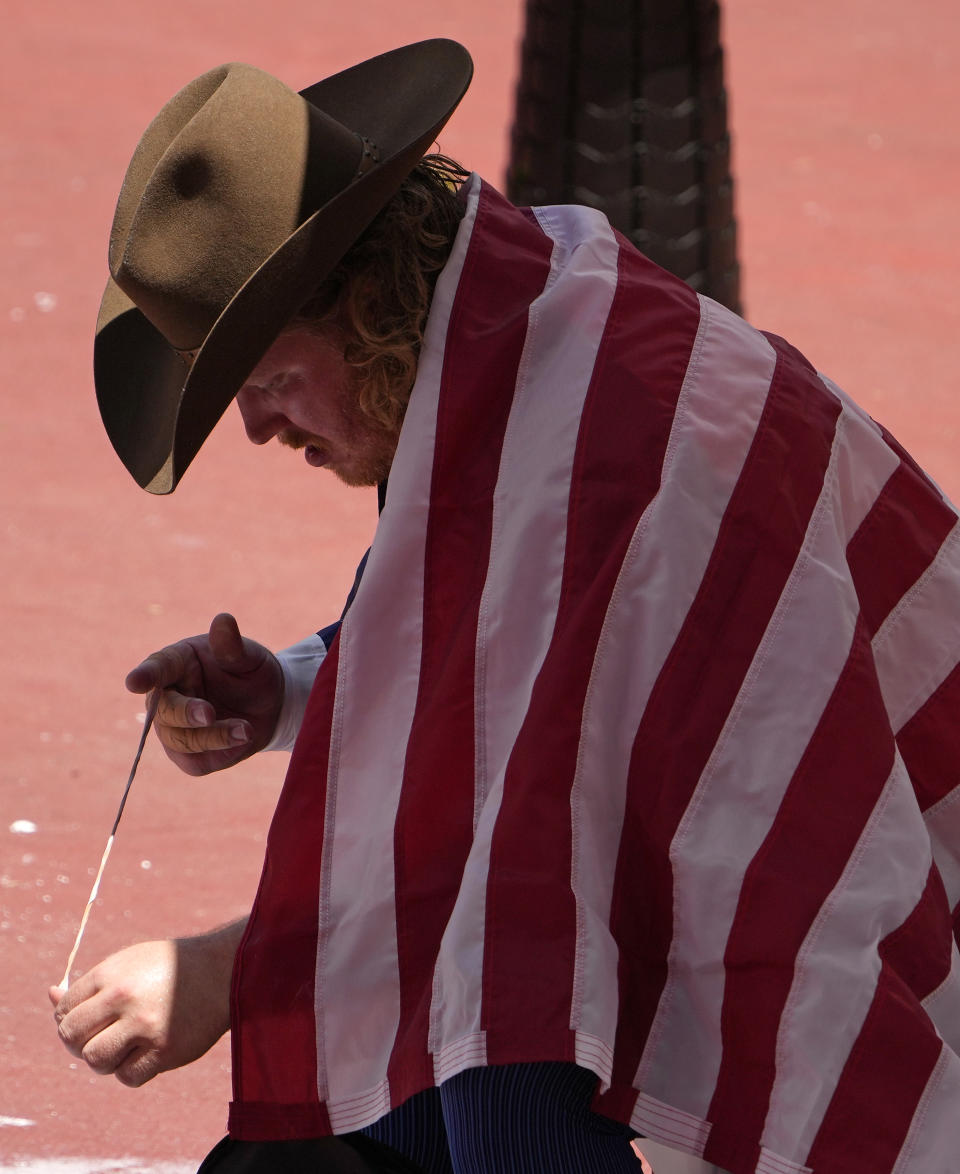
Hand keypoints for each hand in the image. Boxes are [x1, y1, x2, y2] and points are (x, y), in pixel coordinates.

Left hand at [48, 921, 243, 1086]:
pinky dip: (129, 1071)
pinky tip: (144, 1053)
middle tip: (102, 1036)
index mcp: (111, 973)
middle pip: (72, 1038)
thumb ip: (91, 984)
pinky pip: (127, 1077)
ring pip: (96, 1060)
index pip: (65, 1010)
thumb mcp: (128, 963)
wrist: (222, 971)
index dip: (71, 1019)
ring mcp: (144, 1026)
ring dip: (104, 1059)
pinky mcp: (165, 1051)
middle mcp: (124, 998)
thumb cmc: (170, 967)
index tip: (90, 1020)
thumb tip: (51, 995)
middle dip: (81, 1042)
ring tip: (124, 1045)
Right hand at [126, 613, 282, 774]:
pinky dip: (220, 754)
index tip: (133, 683)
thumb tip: (223, 620)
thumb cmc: (252, 674)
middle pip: (163, 710)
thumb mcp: (250, 657)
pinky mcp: (186, 755)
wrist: (270, 707)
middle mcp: (168, 695)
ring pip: (180, 740)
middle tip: (210, 714)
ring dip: (214, 737)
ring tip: (247, 729)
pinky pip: (195, 762)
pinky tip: (242, 740)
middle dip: (186, 713)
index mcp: (178, 662)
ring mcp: (173, 727)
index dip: (145, 675)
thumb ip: (233, 646)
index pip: (157, 667)